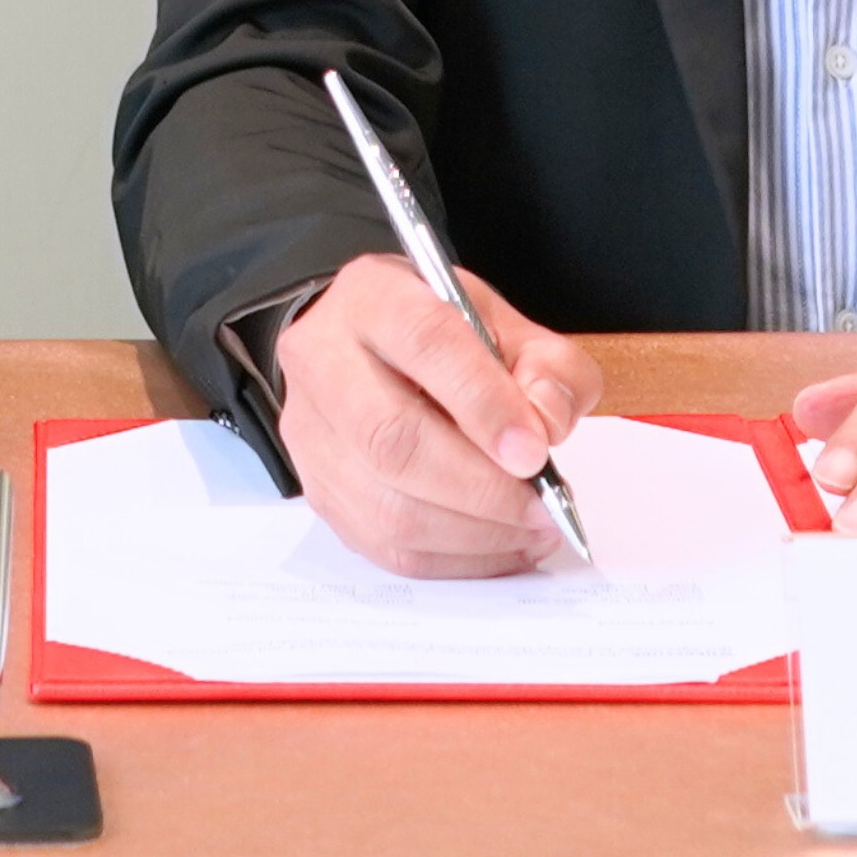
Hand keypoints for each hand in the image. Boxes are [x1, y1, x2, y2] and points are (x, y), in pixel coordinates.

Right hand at [270, 253, 605, 577]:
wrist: (370, 349)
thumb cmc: (442, 338)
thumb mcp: (508, 325)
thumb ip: (546, 367)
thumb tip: (547, 426)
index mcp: (374, 297)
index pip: (424, 342)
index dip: (483, 402)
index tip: (535, 451)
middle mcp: (323, 360)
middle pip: (391, 438)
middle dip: (479, 486)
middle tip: (541, 505)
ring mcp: (310, 433)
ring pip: (385, 506)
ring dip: (472, 532)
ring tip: (531, 529)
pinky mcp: (318, 491)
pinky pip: (384, 546)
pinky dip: (452, 558)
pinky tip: (498, 545)